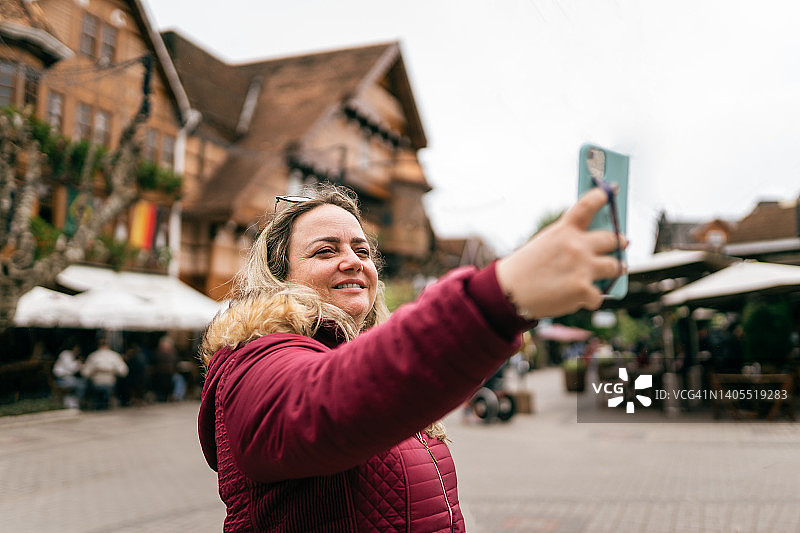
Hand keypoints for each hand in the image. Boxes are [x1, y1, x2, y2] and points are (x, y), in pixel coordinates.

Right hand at [495, 187, 626, 318]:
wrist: (509, 292)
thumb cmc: (525, 268)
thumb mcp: (544, 243)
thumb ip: (567, 239)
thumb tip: (593, 244)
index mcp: (564, 230)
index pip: (588, 205)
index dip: (602, 196)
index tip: (611, 190)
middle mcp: (577, 245)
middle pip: (612, 239)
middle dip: (619, 242)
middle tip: (622, 243)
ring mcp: (583, 268)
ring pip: (615, 266)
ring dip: (615, 269)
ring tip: (615, 271)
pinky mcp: (584, 290)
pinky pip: (599, 294)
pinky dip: (591, 298)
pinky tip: (582, 298)